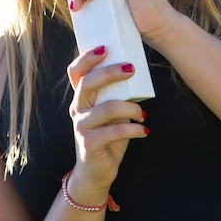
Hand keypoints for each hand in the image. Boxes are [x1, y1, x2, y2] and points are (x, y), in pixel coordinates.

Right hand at [67, 45, 147, 198]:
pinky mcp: (89, 143)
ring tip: (143, 114)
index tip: (104, 48)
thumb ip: (115, 95)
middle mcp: (77, 109)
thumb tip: (134, 73)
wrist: (95, 172)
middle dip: (111, 72)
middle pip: (89, 83)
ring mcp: (81, 126)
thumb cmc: (107, 137)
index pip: (76, 72)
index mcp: (81, 98)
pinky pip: (115, 131)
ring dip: (131, 109)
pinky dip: (134, 129)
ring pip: (107, 108)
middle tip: (131, 68)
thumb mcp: (110, 113)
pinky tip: (144, 131)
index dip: (86, 58)